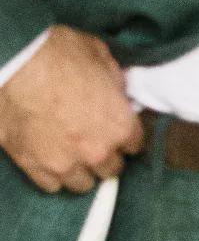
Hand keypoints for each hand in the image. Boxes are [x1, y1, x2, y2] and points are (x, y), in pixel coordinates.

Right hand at [0, 25, 143, 192]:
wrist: (19, 65)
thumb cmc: (63, 55)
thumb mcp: (103, 58)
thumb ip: (116, 83)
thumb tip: (118, 92)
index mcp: (119, 126)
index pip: (135, 144)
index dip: (128, 134)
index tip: (120, 128)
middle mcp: (96, 152)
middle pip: (112, 168)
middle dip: (108, 154)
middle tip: (98, 140)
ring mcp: (64, 164)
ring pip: (83, 183)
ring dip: (83, 170)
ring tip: (76, 154)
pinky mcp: (34, 168)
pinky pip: (52, 185)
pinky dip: (54, 175)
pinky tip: (53, 160)